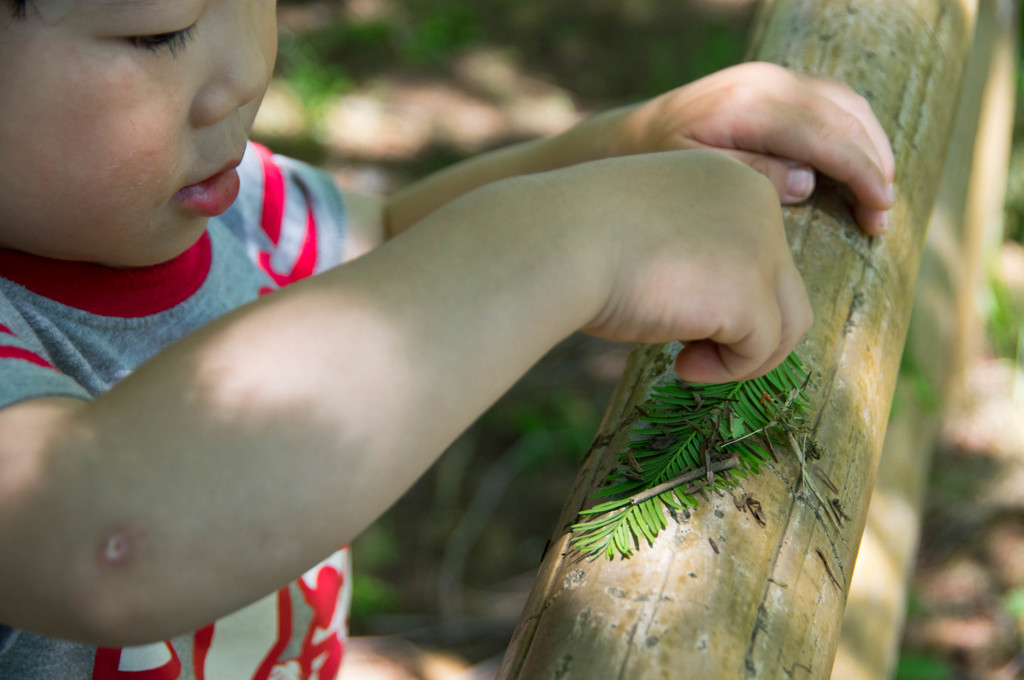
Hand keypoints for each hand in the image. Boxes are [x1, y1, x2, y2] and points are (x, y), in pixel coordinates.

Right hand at [545, 149, 812, 382]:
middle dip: (744, 327)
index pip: (759, 249)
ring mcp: (761, 246)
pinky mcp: (751, 293)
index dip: (727, 293)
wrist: (556, 242)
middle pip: (783, 287)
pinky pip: (761, 350)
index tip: (678, 308)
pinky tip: (681, 365)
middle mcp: (758, 203)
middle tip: (690, 348)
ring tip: (691, 362)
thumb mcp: (651, 229)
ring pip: (788, 322)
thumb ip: (696, 251)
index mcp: (730, 179)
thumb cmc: (579, 239)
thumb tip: (725, 308)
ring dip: (745, 354)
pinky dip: (727, 370)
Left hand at [602, 62, 895, 234]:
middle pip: (844, 117)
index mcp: (750, 105)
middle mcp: (767, 82)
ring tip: (879, 194)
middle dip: (873, 165)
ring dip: (870, 146)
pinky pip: (829, 100)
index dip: (861, 174)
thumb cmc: (657, 165)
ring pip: (845, 103)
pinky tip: (857, 166)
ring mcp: (771, 78)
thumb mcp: (698, 175)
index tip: (881, 211)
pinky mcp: (772, 84)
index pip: (825, 137)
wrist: (626, 138)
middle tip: (882, 215)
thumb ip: (754, 175)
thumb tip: (807, 185)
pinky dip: (852, 131)